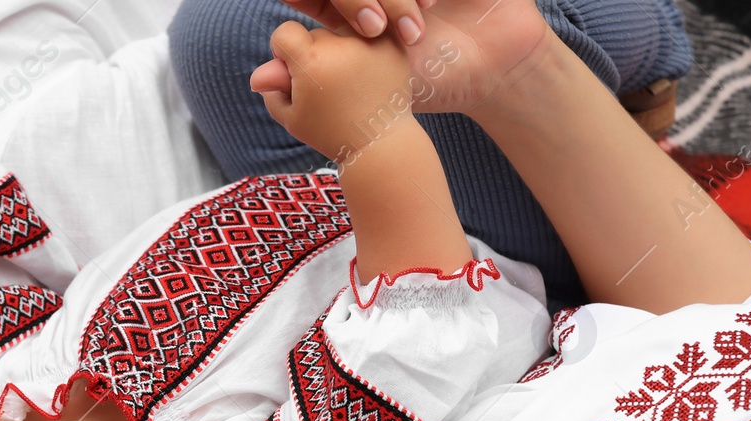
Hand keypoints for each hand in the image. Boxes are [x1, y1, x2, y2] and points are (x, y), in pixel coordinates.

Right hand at [254, 22, 417, 165]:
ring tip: (347, 83)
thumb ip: (271, 90)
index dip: (283, 52)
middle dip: (313, 55)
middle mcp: (342, 46)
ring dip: (339, 50)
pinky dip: (363, 49)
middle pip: (314, 34)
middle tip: (325, 87)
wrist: (379, 142)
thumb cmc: (330, 133)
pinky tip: (364, 75)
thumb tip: (259, 73)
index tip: (292, 72)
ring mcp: (371, 42)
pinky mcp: (393, 44)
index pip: (285, 33)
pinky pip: (367, 34)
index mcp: (312, 62)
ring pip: (341, 31)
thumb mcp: (292, 117)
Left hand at [269, 0, 551, 113]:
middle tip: (372, 28)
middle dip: (360, 0)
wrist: (495, 72)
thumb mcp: (369, 82)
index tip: (344, 25)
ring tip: (413, 27)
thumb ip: (307, 80)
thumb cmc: (432, 80)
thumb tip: (255, 78)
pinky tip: (435, 4)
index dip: (315, 0)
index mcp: (353, 7)